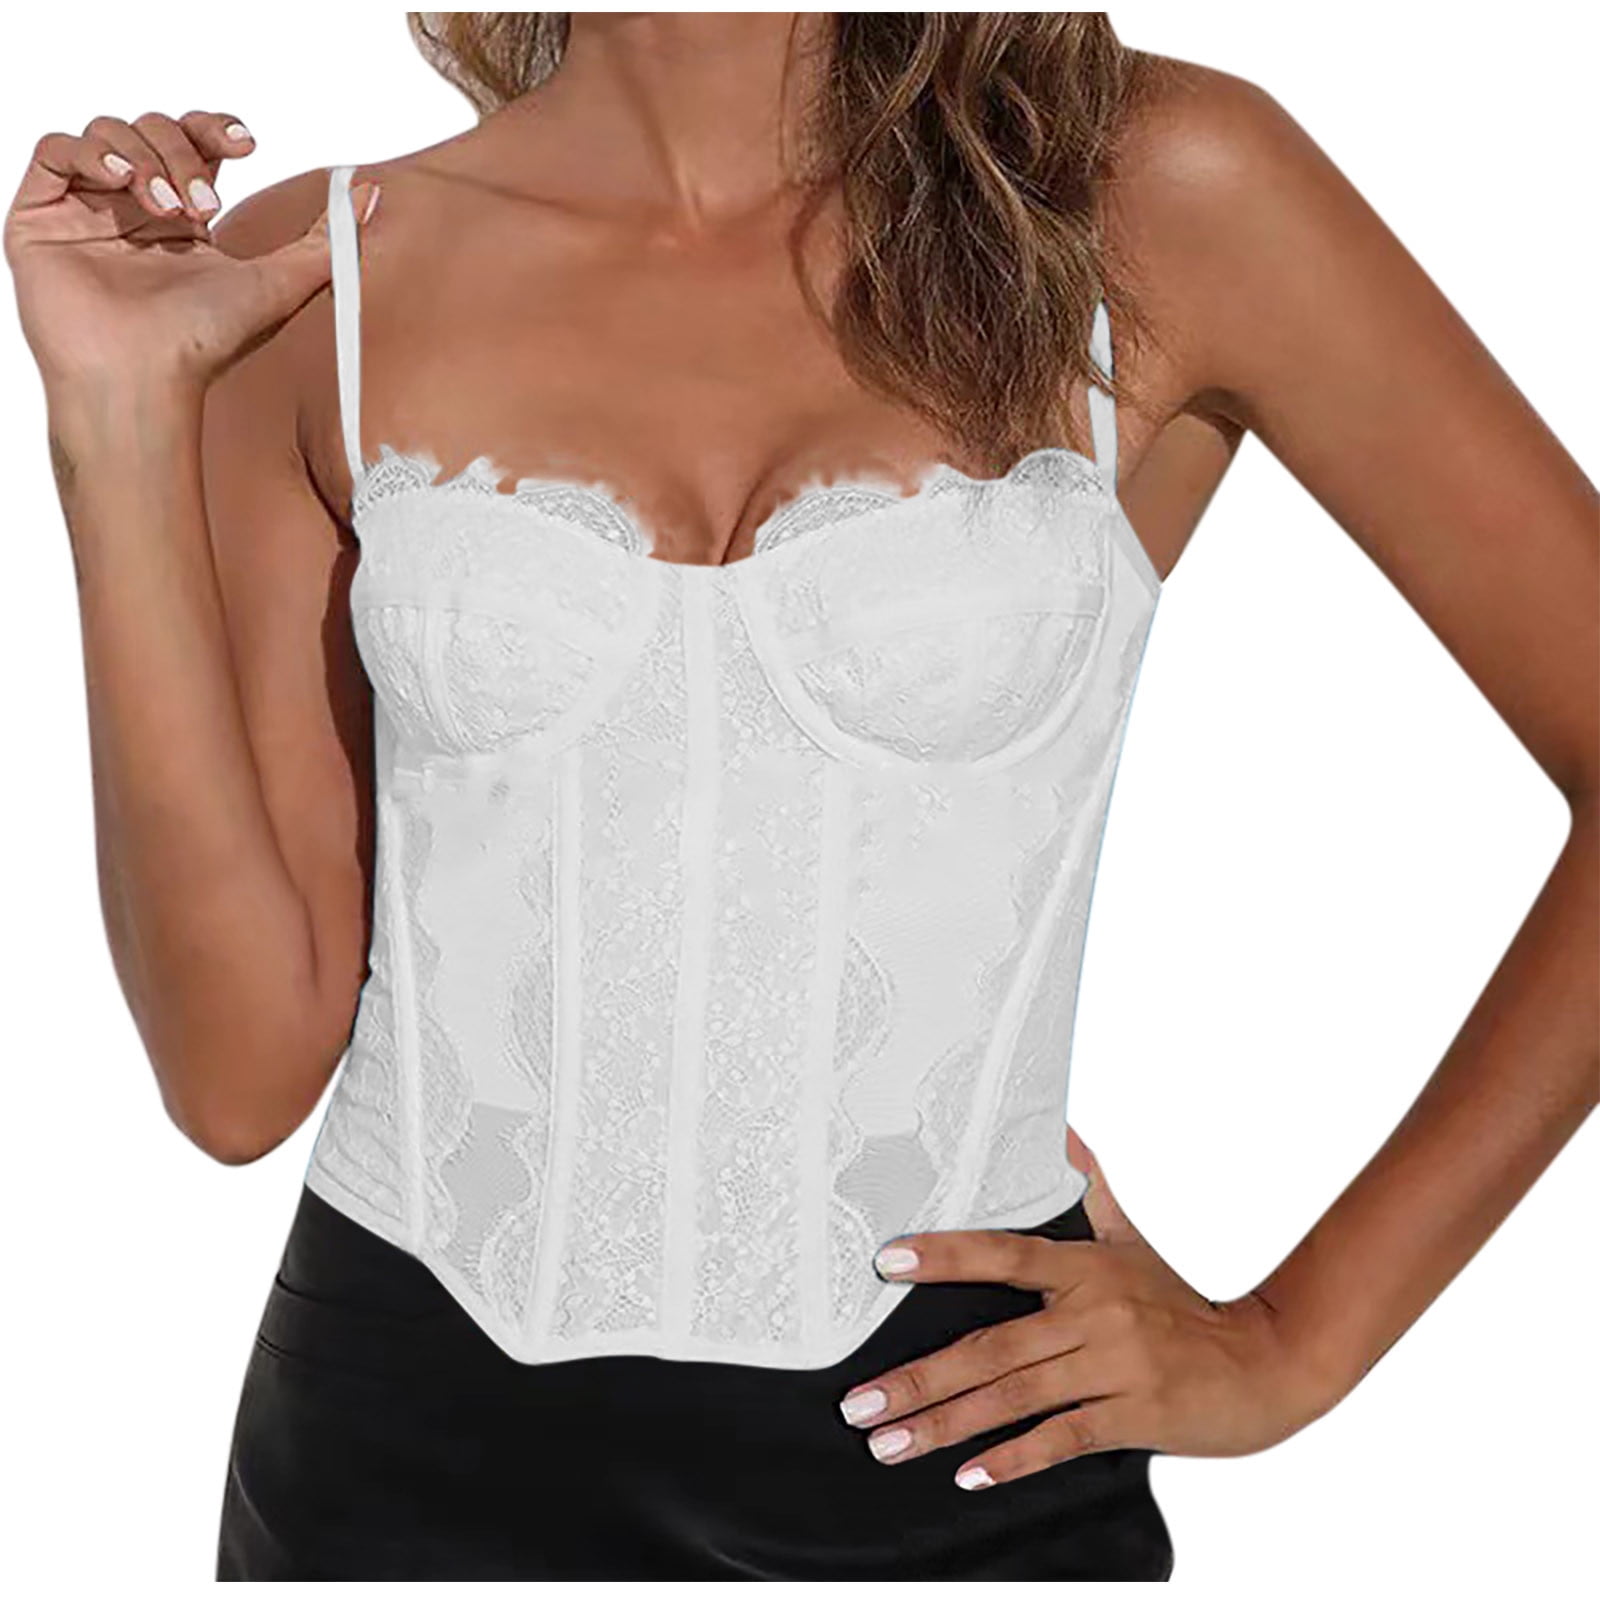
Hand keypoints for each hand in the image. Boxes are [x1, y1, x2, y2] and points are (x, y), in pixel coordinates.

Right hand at [4, 109, 378, 393]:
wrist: (147, 380)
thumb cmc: (206, 344)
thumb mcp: (281, 285)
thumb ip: (326, 242)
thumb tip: (371, 196)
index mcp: (184, 221)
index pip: (195, 143)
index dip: (215, 129)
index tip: (245, 142)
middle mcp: (133, 210)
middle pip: (153, 130)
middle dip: (184, 153)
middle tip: (203, 207)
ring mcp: (86, 212)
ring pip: (108, 132)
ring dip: (145, 156)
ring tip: (166, 210)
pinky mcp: (40, 216)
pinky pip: (56, 149)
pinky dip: (91, 153)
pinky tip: (123, 185)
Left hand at [838, 1129, 1340, 1490]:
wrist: (1266, 1364)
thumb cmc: (1185, 1304)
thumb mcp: (1135, 1241)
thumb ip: (1095, 1190)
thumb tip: (1068, 1131)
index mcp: (1086, 1267)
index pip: (1003, 1253)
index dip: (945, 1255)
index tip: (886, 1263)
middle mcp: (1095, 1313)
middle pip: (991, 1345)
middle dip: (918, 1378)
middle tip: (858, 1403)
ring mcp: (1113, 1367)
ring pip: (1013, 1397)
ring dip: (945, 1425)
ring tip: (888, 1444)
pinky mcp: (1134, 1417)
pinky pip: (1062, 1438)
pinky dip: (1014, 1458)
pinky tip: (969, 1475)